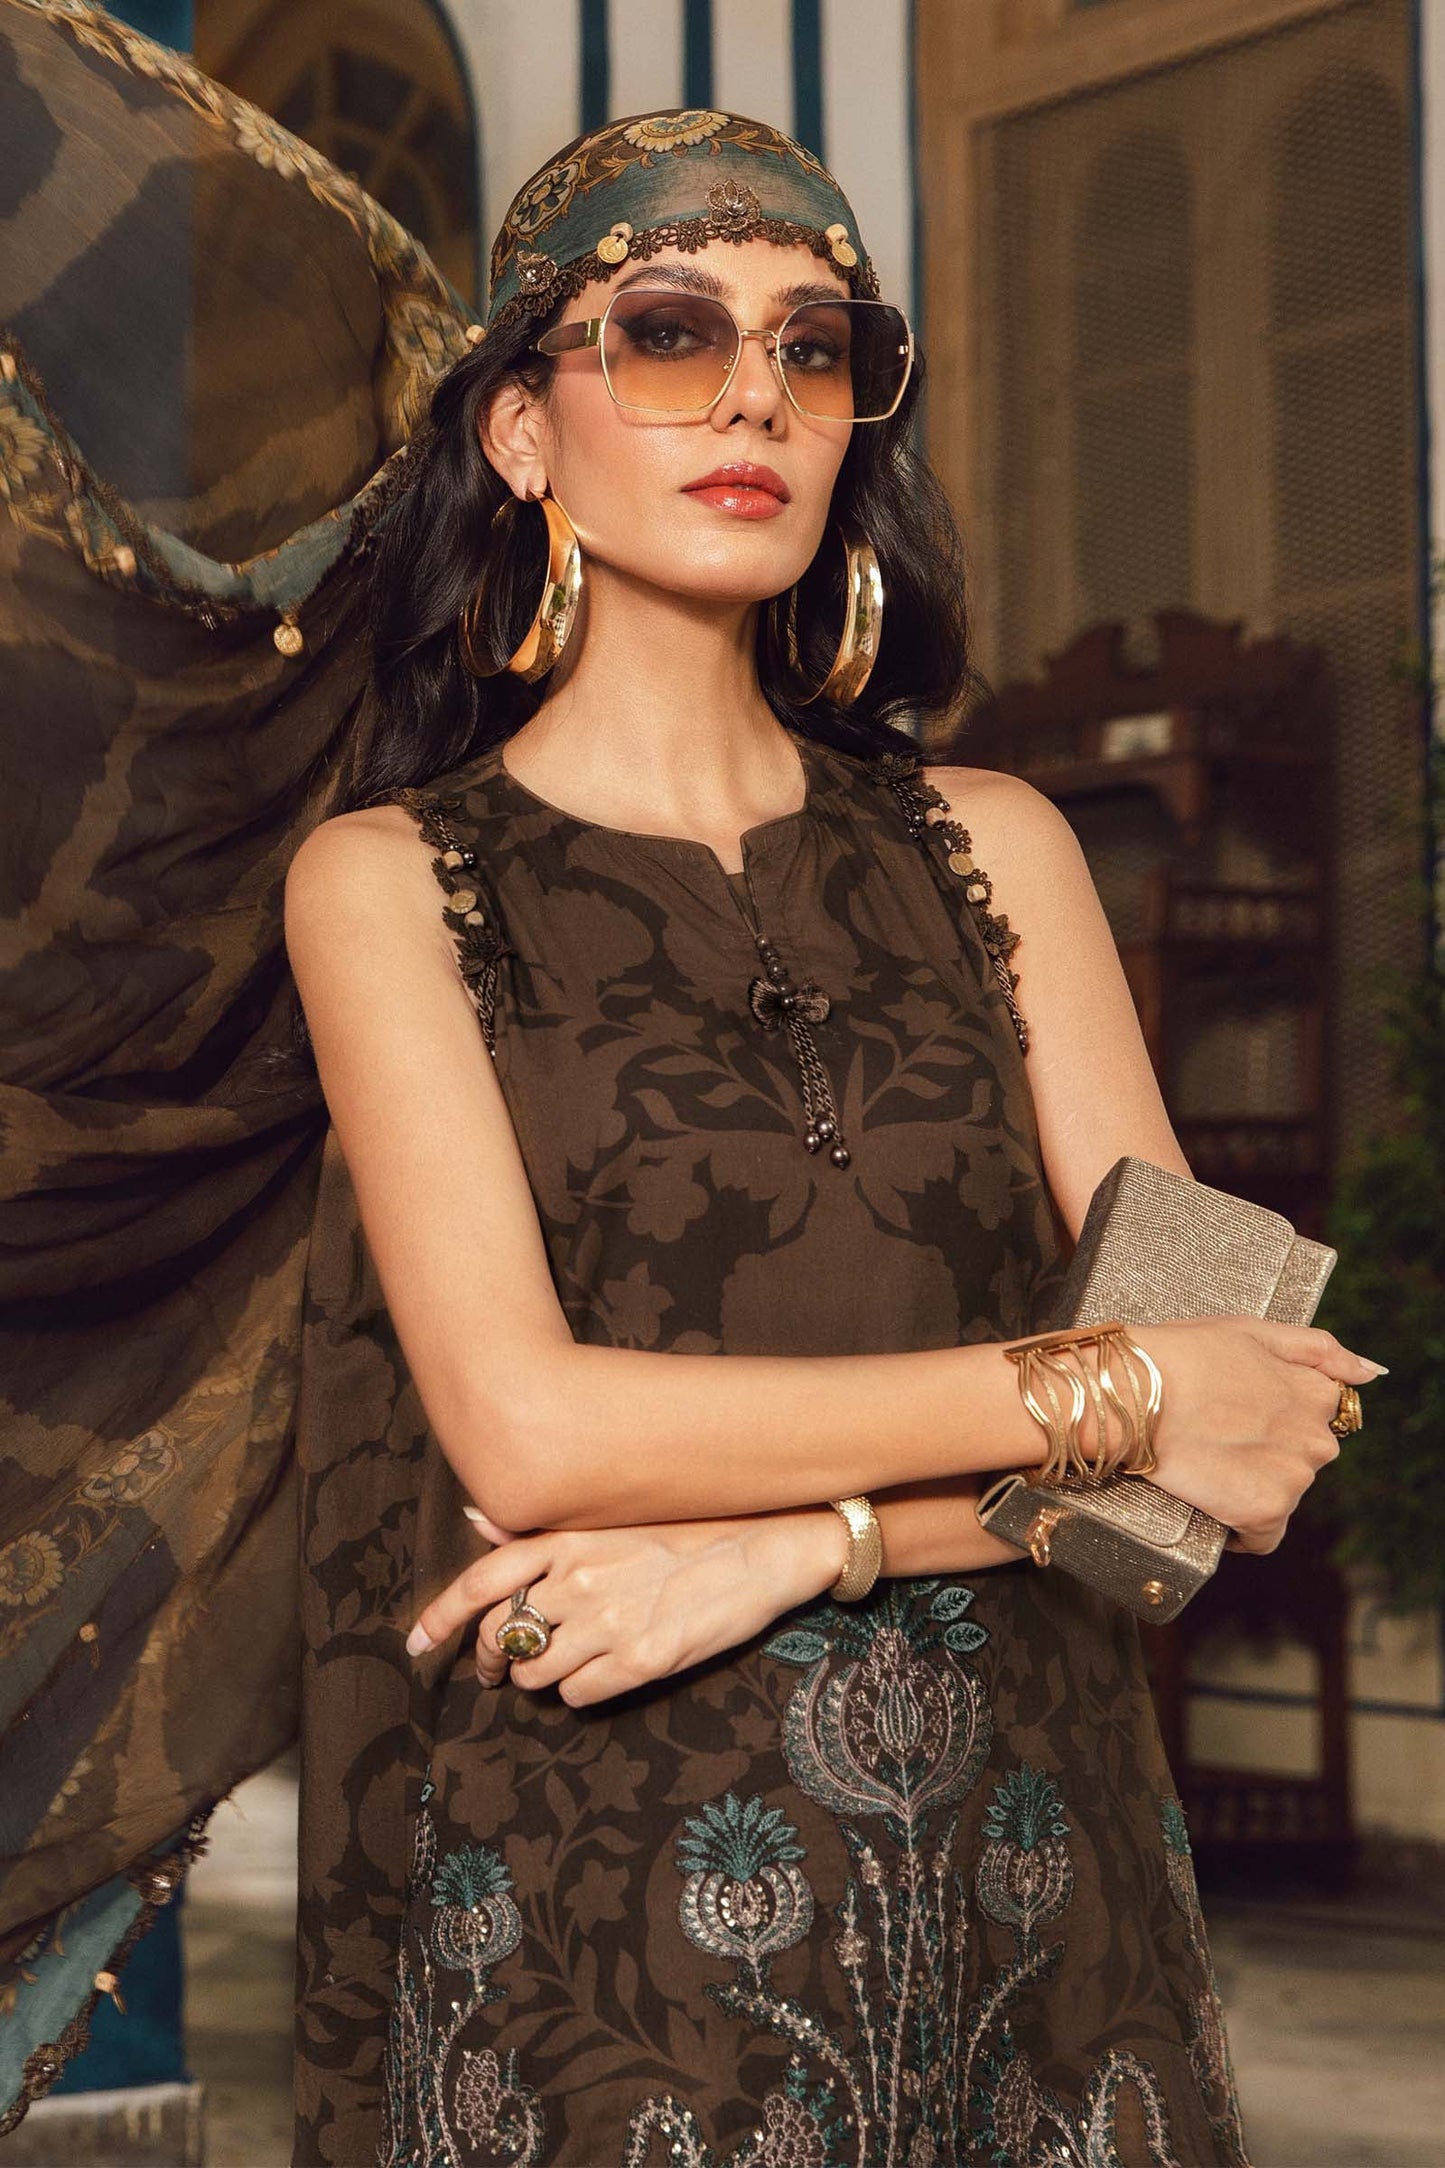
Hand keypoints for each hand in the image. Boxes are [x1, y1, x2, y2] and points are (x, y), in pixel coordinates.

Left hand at [405, 1505, 847, 1704]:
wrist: (764, 1548)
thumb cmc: (687, 1528)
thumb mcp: (611, 1517)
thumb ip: (541, 1529)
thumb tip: (475, 1517)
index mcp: (568, 1539)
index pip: (481, 1581)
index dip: (440, 1616)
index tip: (417, 1643)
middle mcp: (579, 1581)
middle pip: (500, 1637)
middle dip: (490, 1659)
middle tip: (497, 1668)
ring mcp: (608, 1624)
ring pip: (535, 1674)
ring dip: (539, 1676)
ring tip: (566, 1661)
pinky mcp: (639, 1662)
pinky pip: (577, 1696)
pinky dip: (580, 1691)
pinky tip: (603, 1670)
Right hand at [1134, 1317, 1382, 1553]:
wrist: (1133, 1394)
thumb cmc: (1182, 1355)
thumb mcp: (1251, 1330)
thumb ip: (1318, 1348)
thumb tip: (1368, 1373)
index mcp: (1317, 1393)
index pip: (1315, 1417)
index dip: (1272, 1413)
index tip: (1239, 1411)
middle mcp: (1316, 1439)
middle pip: (1300, 1458)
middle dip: (1266, 1452)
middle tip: (1216, 1435)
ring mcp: (1293, 1480)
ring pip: (1282, 1494)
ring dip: (1251, 1486)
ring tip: (1206, 1462)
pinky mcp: (1264, 1513)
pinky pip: (1262, 1536)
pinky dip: (1240, 1528)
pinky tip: (1211, 1502)